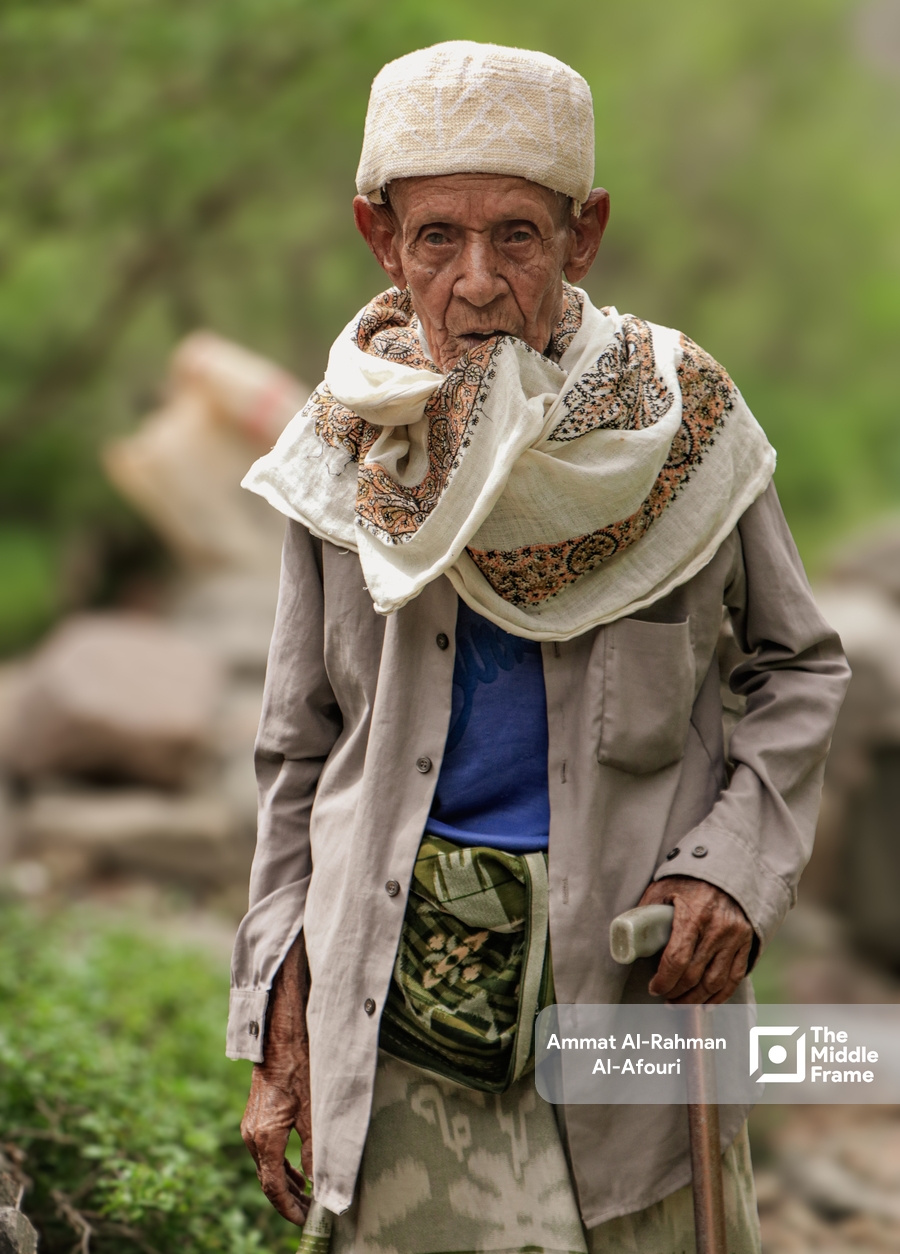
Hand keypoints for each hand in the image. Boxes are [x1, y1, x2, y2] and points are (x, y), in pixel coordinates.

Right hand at [240, 933, 312, 1226]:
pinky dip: (280, 1166)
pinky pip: (265, 1152)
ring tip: (306, 1198)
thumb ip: (315, 1148)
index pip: (273, 1187)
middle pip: (267, 1180)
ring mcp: (250, 1126)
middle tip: (309, 1215)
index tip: (305, 1221)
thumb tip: (318, 1181)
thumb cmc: (300, 1067)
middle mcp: (252, 1136)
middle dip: (288, 1201)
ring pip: (265, 1167)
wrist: (279, 1036)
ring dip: (285, 1184)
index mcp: (264, 1138)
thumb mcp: (314, 1109)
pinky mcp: (255, 1117)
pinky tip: (295, 1171)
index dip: (290, 1209)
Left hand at [639, 876, 753, 1004]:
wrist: (726, 866)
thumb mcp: (662, 888)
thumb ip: (647, 911)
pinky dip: (720, 996)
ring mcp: (735, 937)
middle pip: (694, 975)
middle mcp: (718, 928)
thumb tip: (627, 936)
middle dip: (676, 992)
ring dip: (695, 999)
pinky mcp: (746, 941)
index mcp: (694, 914)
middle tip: (664, 997)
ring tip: (680, 1004)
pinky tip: (705, 1004)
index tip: (653, 988)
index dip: (663, 980)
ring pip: (715, 982)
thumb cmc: (688, 878)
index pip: (677, 959)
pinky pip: (735, 977)